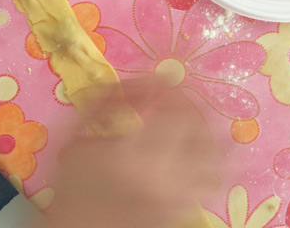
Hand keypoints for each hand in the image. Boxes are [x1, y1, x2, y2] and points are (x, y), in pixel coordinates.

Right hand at [43, 79, 219, 227]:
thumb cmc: (72, 192)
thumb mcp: (76, 143)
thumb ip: (100, 107)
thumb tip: (129, 83)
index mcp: (131, 155)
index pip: (171, 108)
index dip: (170, 88)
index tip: (161, 80)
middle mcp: (162, 175)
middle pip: (200, 127)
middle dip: (192, 105)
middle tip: (178, 98)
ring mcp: (179, 195)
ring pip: (217, 156)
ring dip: (210, 132)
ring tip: (197, 122)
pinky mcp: (184, 209)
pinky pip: (212, 180)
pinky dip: (212, 160)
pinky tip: (199, 152)